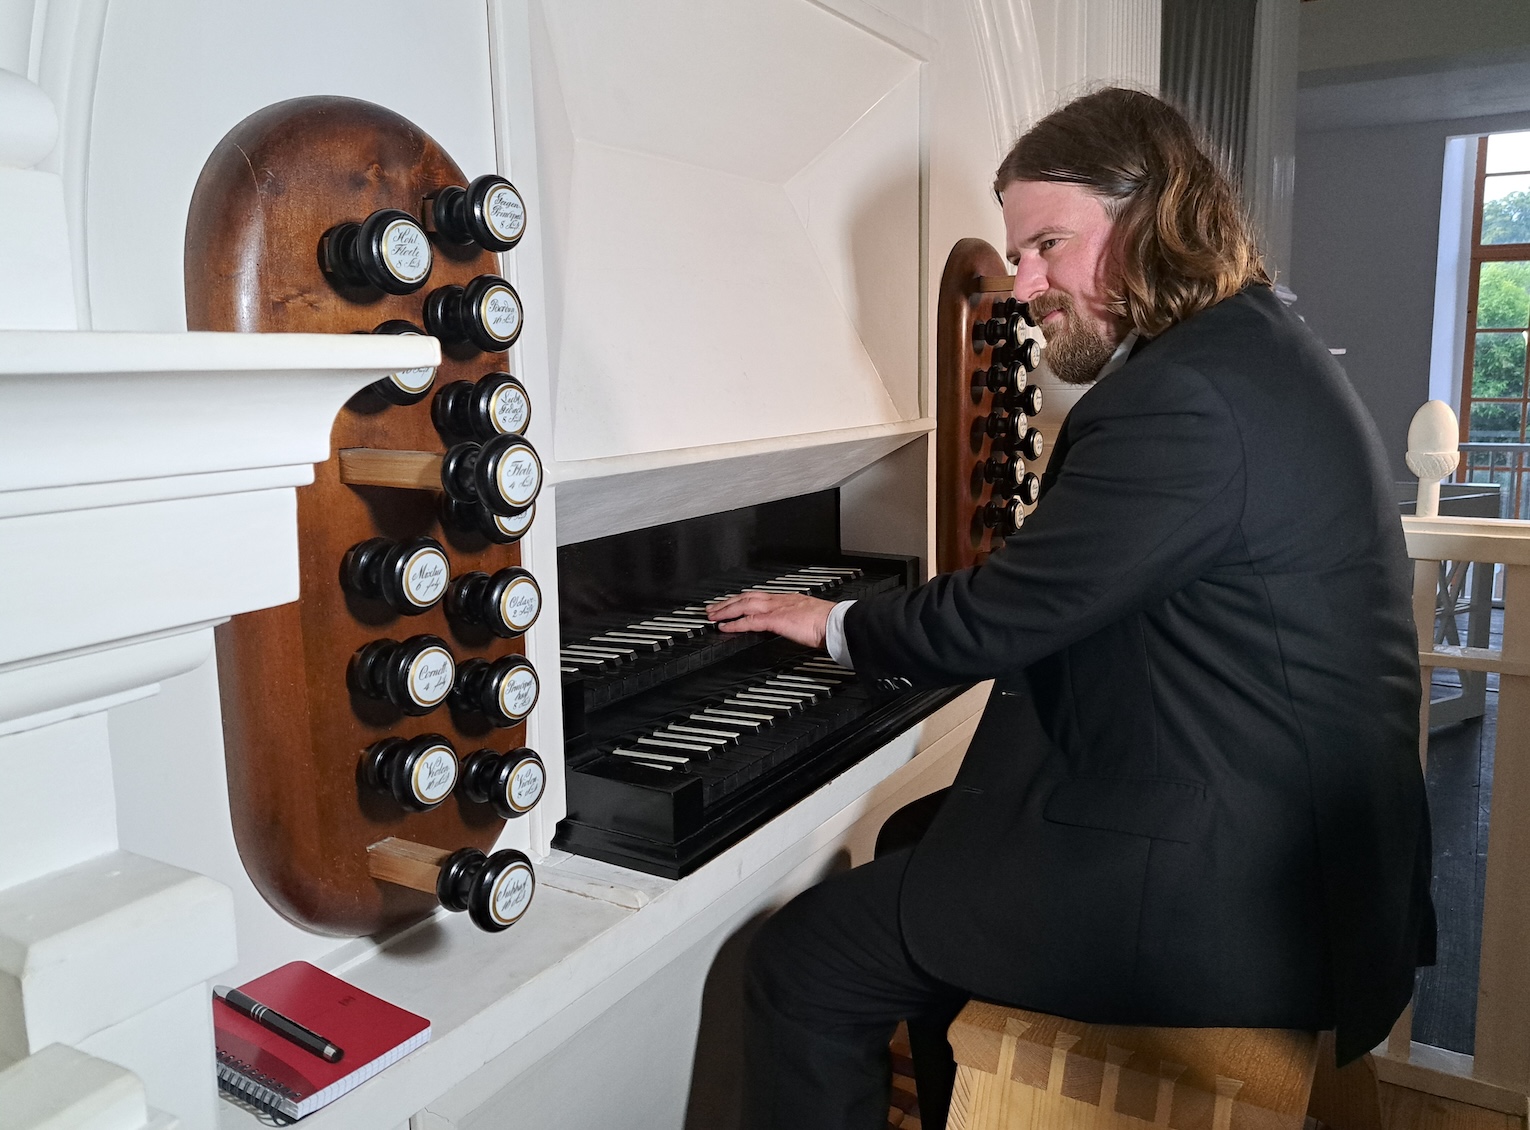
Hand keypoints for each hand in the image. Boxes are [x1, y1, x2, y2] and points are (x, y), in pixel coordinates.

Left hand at [707, 592, 834, 648]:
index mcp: (787, 599)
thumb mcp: (808, 617)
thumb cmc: (828, 623)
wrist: (836, 623)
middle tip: (712, 608)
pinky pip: (749, 621)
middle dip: (728, 602)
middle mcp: (779, 600)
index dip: (742, 599)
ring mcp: (776, 608)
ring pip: (743, 605)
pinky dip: (735, 623)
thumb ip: (796, 620)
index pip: (758, 596)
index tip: (732, 603)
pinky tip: (725, 627)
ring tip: (712, 616)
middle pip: (746, 597)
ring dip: (725, 610)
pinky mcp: (775, 619)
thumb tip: (793, 626)